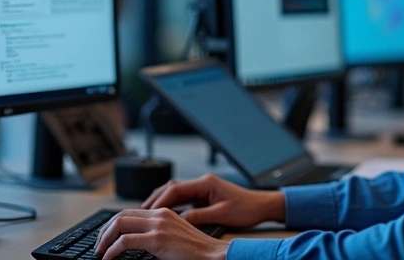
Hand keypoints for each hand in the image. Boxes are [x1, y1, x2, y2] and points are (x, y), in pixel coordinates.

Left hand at [93, 208, 227, 259]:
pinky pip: (125, 241)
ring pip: (119, 224)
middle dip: (104, 231)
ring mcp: (158, 225)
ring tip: (100, 252)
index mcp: (164, 213)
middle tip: (99, 246)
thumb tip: (137, 243)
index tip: (106, 238)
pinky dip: (112, 250)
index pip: (130, 213)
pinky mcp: (158, 239)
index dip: (113, 225)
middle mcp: (160, 215)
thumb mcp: (175, 237)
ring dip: (105, 239)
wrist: (214, 255)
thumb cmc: (198, 251)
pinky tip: (109, 258)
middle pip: (120, 215)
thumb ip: (158, 234)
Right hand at [142, 173, 284, 228]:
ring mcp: (203, 189)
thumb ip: (199, 216)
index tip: (148, 212)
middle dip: (155, 200)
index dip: (159, 201)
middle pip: (171, 188)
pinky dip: (172, 206)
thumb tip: (179, 220)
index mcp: (205, 183)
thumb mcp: (222, 214)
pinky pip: (183, 199)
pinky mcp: (205, 196)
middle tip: (141, 212)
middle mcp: (202, 183)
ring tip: (148, 214)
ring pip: (175, 193)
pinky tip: (165, 216)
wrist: (262, 205)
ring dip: (162, 202)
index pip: (175, 189)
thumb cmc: (247, 208)